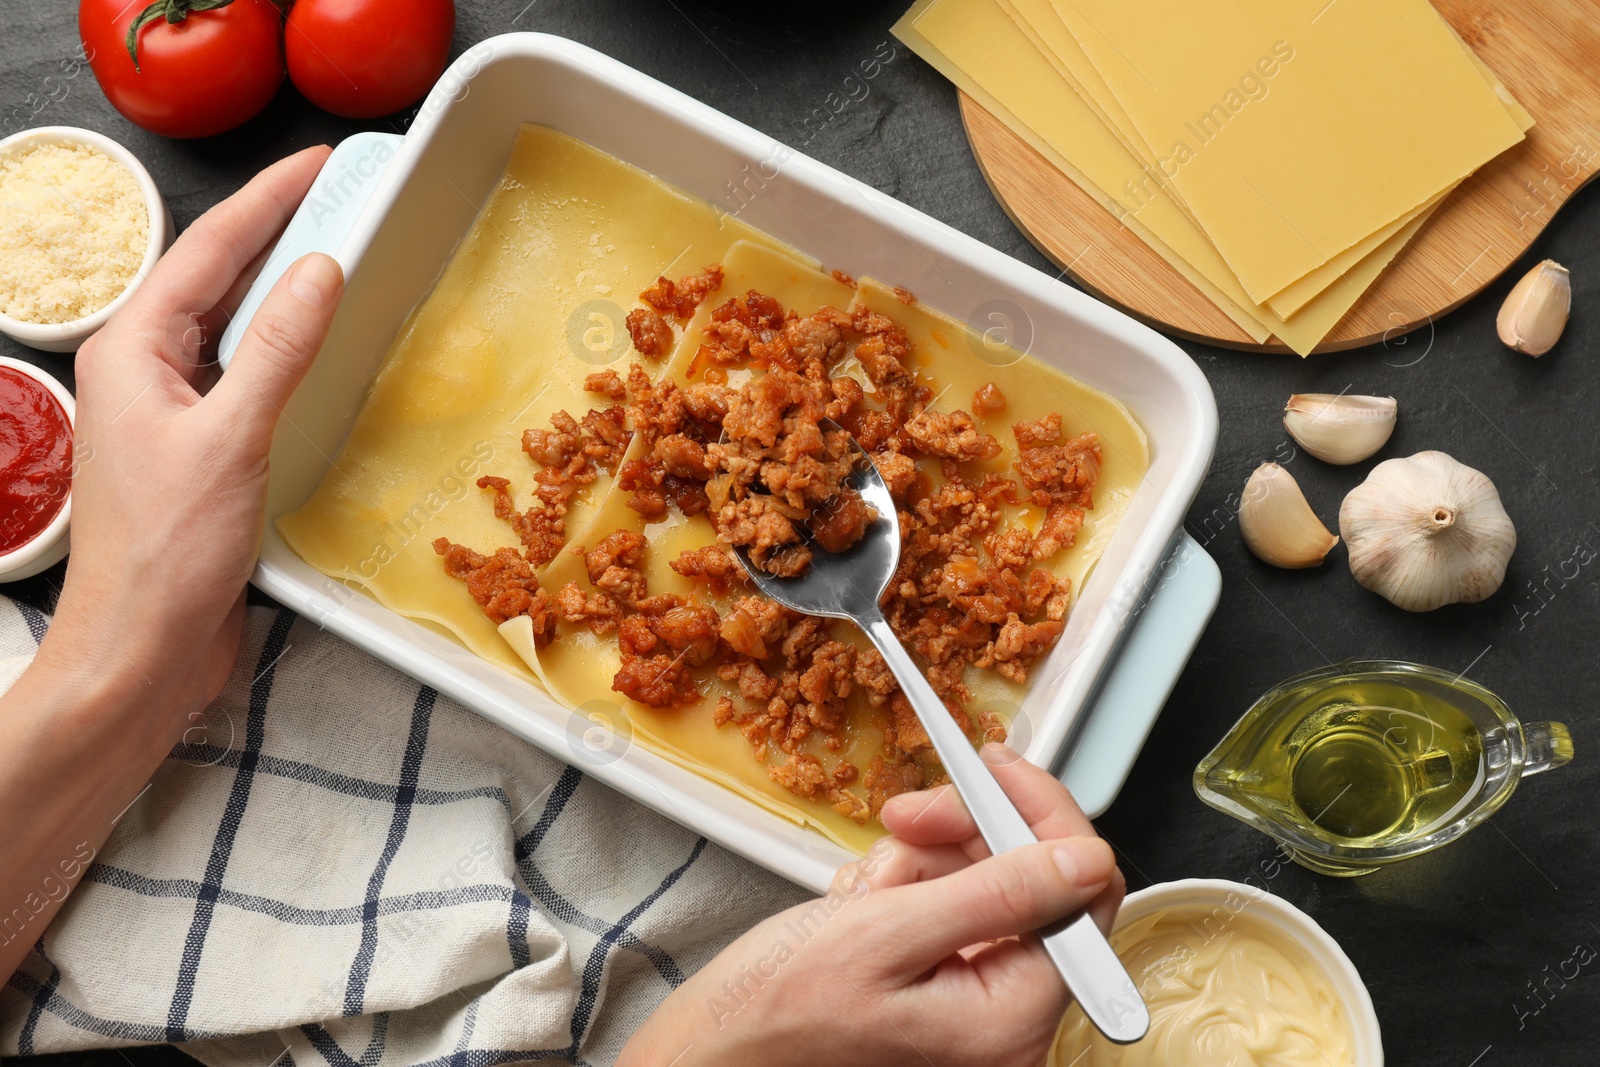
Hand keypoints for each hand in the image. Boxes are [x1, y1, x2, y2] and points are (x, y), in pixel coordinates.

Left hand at [0, 147, 344, 984]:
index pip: (208, 251)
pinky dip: (289, 353)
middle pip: (217, 280)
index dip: (267, 201)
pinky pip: (249, 379)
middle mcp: (146, 373)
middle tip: (340, 195)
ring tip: (342, 255)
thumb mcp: (230, 439)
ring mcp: (173, 414)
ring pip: (233, 329)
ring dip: (284, 292)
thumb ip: (276, 350)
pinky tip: (325, 352)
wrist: (140, 653)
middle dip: (275, 233)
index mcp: (133, 352)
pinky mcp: (203, 455)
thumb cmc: (168, 553)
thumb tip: (321, 270)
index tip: (320, 162)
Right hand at [618, 746, 1125, 1066]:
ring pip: (983, 883)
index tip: (988, 768)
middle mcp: (1007, 1020)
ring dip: (920, 864)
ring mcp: (973, 1004)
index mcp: (1012, 1018)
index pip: (1082, 893)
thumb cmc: (773, 1018)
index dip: (1039, 816)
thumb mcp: (884, 936)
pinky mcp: (941, 988)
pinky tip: (858, 906)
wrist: (708, 1056)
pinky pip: (946, 906)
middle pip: (1031, 881)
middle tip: (903, 817)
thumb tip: (1087, 859)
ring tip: (862, 893)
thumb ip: (998, 895)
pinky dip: (901, 888)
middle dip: (964, 838)